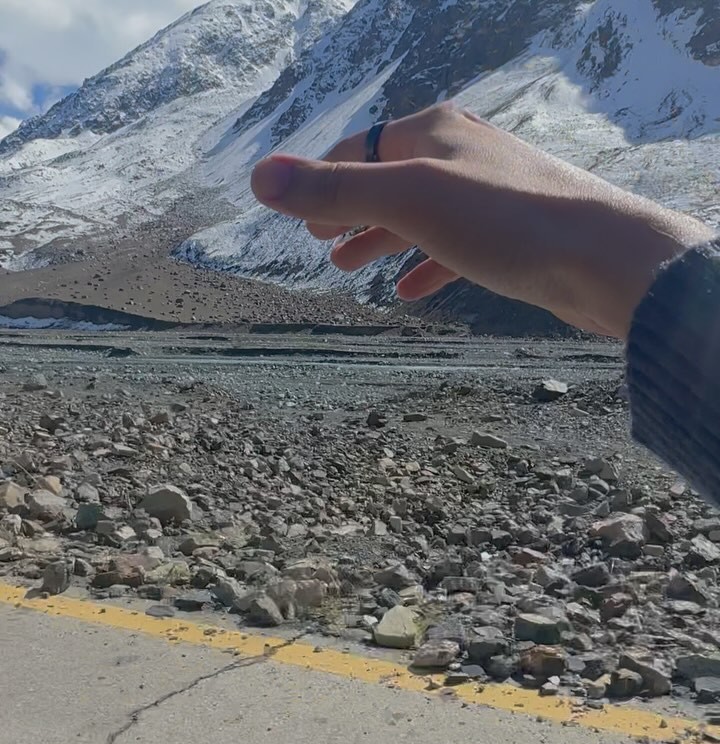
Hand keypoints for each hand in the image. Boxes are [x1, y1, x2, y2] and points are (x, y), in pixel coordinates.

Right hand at [251, 103, 714, 337]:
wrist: (601, 260)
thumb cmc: (503, 222)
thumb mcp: (407, 200)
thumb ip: (334, 190)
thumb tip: (260, 178)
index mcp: (434, 132)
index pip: (360, 149)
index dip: (323, 182)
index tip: (299, 218)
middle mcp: (462, 154)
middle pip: (388, 181)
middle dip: (349, 213)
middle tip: (318, 244)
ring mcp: (489, 195)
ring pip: (419, 216)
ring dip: (380, 240)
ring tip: (346, 267)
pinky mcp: (511, 237)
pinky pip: (454, 247)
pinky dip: (424, 266)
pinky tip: (406, 291)